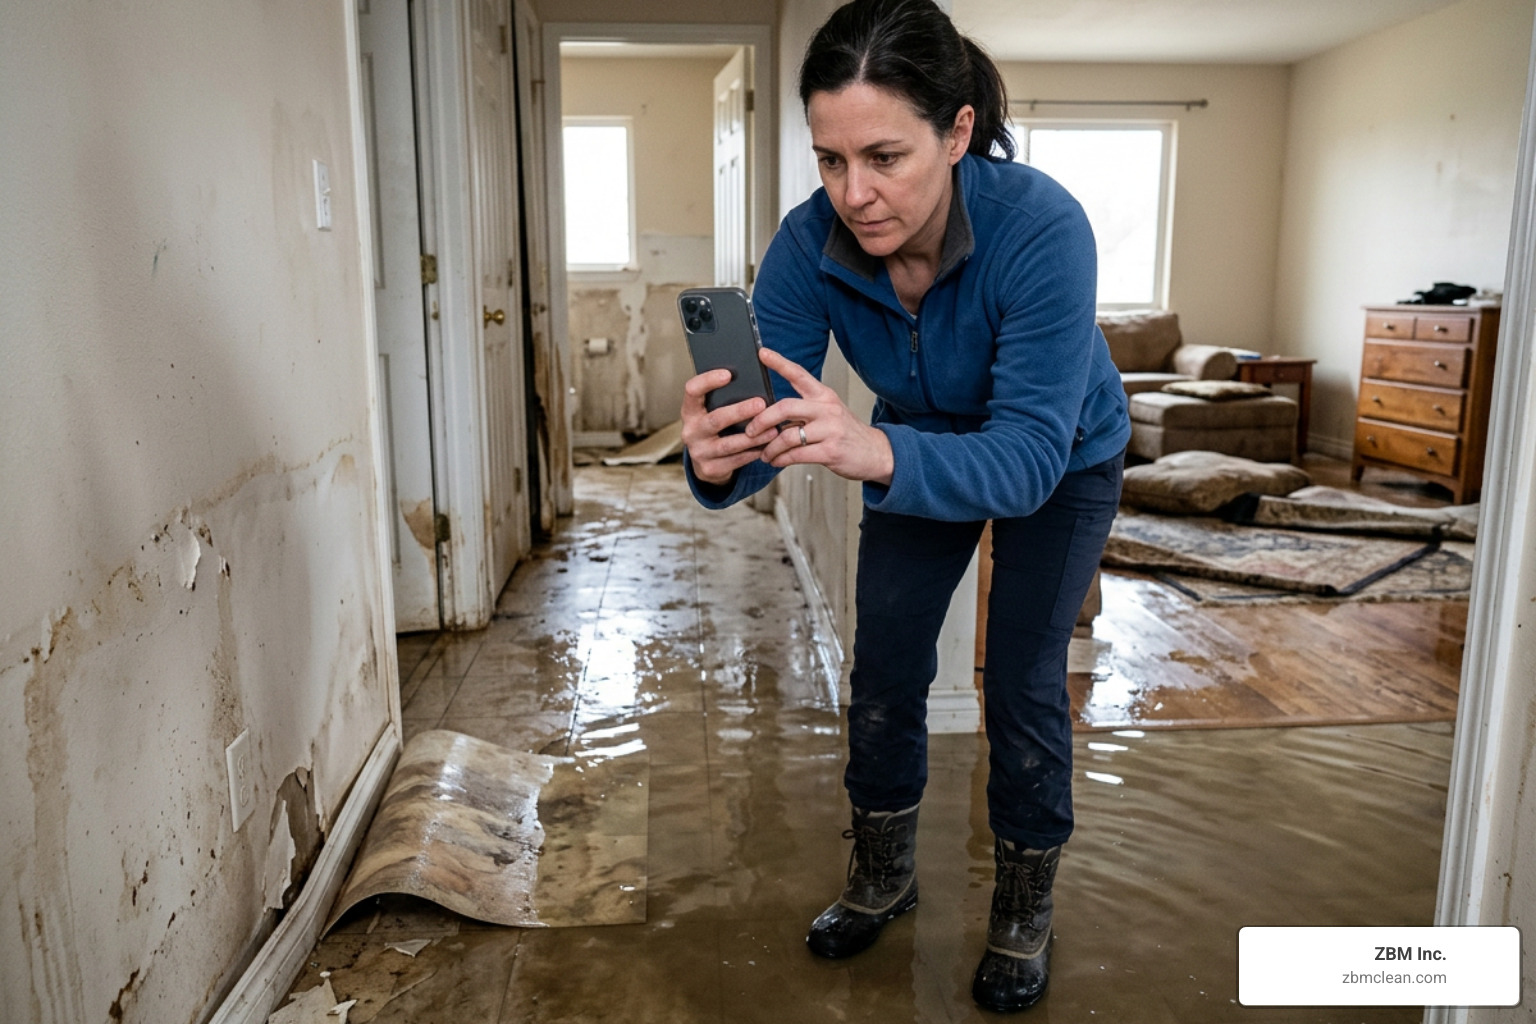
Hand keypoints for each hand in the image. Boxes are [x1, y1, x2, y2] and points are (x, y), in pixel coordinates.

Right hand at [680, 368, 770, 485]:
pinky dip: (753, 453)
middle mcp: (690, 431)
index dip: (708, 381)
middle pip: (715, 419)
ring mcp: (699, 452)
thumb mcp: (713, 411)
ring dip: (753, 437)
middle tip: (761, 404)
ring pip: (728, 444)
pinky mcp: (710, 469)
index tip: (728, 374)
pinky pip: (736, 461)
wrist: (706, 460)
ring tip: (773, 430)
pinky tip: (768, 446)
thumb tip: (754, 382)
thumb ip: (725, 399)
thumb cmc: (716, 426)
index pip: (692, 390)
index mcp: (690, 411)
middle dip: (739, 412)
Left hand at [748, 348, 894, 484]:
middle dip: (762, 420)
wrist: (877, 453)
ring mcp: (830, 429)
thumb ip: (805, 410)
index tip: (762, 353)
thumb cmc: (847, 434)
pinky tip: (776, 461)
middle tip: (750, 430)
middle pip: (785, 407)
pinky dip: (781, 459)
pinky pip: (796, 454)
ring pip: (787, 435)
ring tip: (764, 453)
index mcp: (824, 395)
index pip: (799, 374)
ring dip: (770, 447)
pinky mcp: (830, 451)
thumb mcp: (830, 413)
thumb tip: (772, 414)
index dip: (779, 363)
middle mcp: (827, 408)